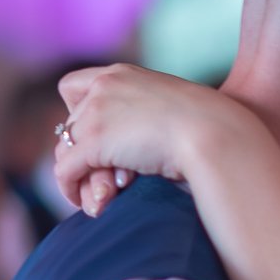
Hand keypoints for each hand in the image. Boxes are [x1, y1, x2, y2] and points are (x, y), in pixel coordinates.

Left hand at [54, 65, 272, 218]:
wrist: (215, 135)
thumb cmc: (209, 130)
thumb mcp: (172, 112)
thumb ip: (146, 119)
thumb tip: (131, 150)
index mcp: (123, 74)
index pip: (73, 87)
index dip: (76, 114)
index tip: (96, 139)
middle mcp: (104, 86)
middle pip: (69, 126)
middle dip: (82, 155)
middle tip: (104, 181)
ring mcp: (96, 112)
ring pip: (65, 150)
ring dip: (81, 177)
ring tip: (101, 199)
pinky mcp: (94, 141)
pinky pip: (66, 171)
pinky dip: (72, 190)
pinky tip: (92, 205)